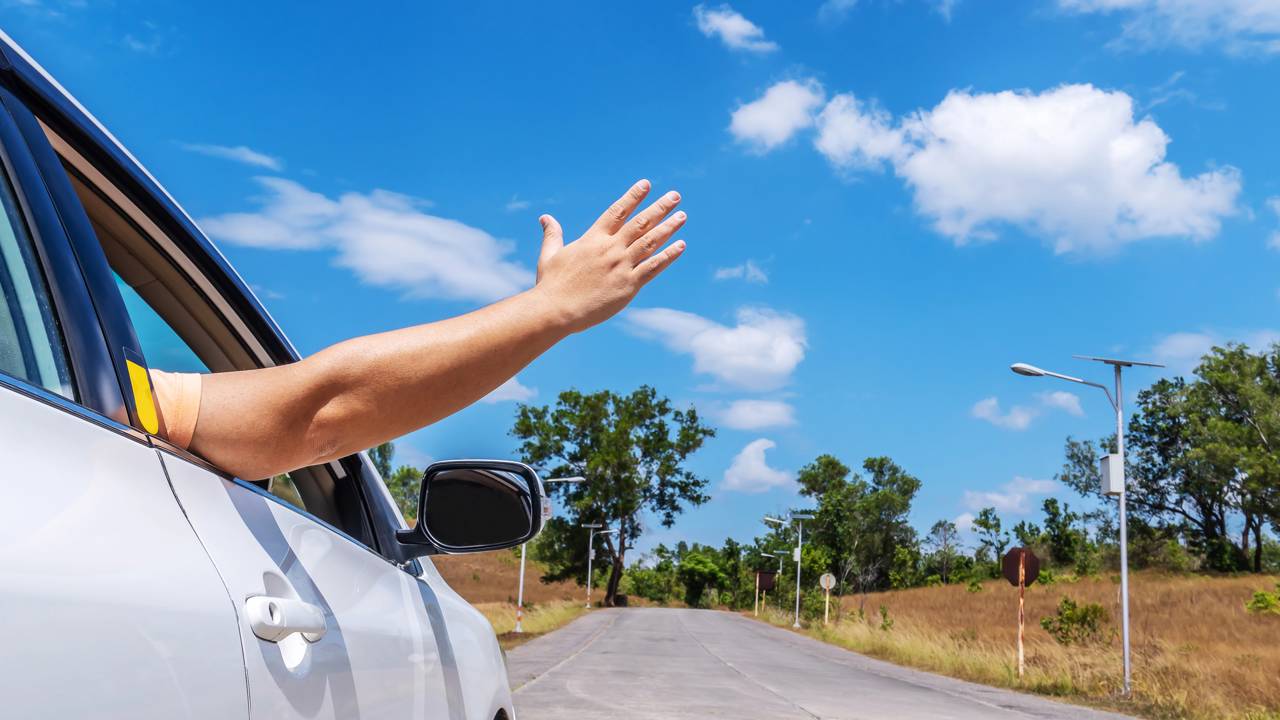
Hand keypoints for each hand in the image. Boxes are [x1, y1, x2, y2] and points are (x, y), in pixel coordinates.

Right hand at [533, 179, 686, 332]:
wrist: (556, 310)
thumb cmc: (551, 285)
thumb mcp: (550, 255)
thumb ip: (553, 234)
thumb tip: (545, 217)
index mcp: (593, 239)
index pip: (617, 211)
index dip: (633, 196)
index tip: (646, 184)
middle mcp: (610, 249)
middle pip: (640, 223)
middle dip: (659, 208)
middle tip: (675, 196)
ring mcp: (621, 266)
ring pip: (650, 242)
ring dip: (668, 228)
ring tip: (682, 216)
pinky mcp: (629, 285)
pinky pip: (654, 267)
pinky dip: (668, 255)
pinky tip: (681, 245)